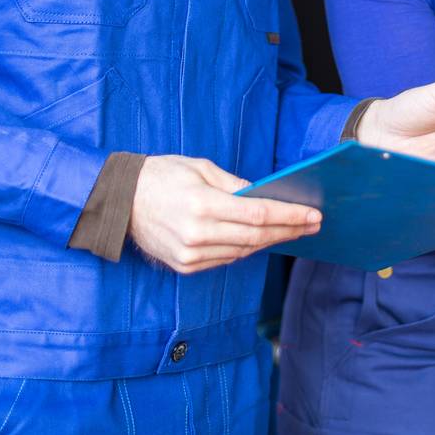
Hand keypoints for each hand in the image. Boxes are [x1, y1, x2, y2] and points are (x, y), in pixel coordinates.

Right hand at [127, 155, 320, 273]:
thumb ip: (235, 185)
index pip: (258, 214)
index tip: (312, 215)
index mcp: (203, 204)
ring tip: (292, 231)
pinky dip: (245, 249)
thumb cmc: (162, 176)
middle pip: (256, 236)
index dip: (289, 216)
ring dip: (270, 241)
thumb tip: (265, 195)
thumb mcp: (201, 168)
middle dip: (288, 230)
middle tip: (312, 225)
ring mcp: (191, 254)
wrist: (122, 201)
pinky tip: (261, 240)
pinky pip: (226, 259)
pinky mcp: (186, 266)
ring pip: (243, 251)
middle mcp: (198, 234)